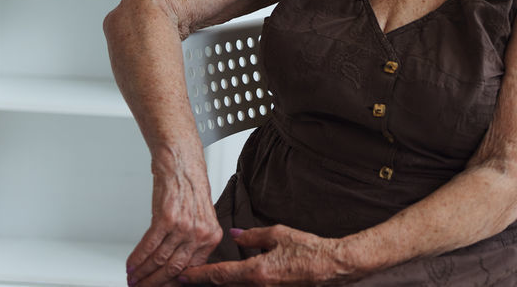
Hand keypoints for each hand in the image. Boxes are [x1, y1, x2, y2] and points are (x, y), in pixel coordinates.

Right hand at [127, 163, 221, 286]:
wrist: (181, 161)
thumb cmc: (189, 185)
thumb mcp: (201, 217)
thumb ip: (193, 242)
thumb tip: (176, 266)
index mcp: (212, 236)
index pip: (192, 270)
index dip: (172, 283)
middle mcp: (200, 233)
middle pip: (174, 269)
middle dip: (155, 282)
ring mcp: (184, 226)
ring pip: (160, 259)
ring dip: (143, 272)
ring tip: (133, 279)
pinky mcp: (167, 217)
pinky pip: (149, 245)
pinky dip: (137, 258)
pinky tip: (132, 265)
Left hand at [179, 226, 361, 284]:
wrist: (334, 266)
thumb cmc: (310, 250)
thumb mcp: (278, 234)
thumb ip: (253, 236)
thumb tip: (235, 235)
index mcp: (257, 272)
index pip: (220, 275)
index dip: (198, 275)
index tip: (183, 275)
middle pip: (225, 285)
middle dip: (206, 280)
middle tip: (189, 275)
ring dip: (223, 281)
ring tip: (209, 275)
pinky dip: (239, 282)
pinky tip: (237, 275)